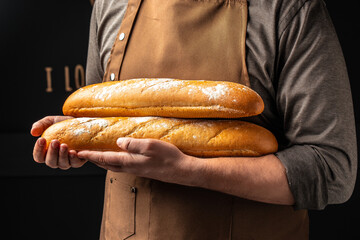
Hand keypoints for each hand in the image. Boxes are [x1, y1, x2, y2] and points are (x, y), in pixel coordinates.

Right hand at [31, 116, 86, 169]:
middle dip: (52, 152)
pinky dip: (73, 159)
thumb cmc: (64, 124)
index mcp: (47, 152)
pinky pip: (75, 163)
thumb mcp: (51, 121)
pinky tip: (73, 152)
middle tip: (55, 141)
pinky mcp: (79, 160)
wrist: (82, 123)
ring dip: (62, 155)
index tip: (41, 139)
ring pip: (62, 164)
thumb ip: (40, 125)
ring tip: (64, 145)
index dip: (38, 150)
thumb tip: (33, 132)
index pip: (39, 157)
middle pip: (50, 162)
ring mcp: (68, 161)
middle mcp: (56, 159)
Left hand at [78, 138, 193, 183]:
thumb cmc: (168, 157)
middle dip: (94, 160)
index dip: (92, 155)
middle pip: (107, 164)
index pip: (105, 158)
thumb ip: (133, 144)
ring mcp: (138, 170)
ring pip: (115, 166)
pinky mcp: (144, 170)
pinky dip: (115, 162)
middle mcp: (131, 168)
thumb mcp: (150, 146)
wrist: (182, 171)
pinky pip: (123, 166)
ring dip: (104, 162)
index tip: (80, 153)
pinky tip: (119, 158)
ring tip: (98, 156)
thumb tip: (118, 142)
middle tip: (85, 155)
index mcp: (130, 162)